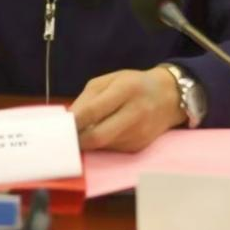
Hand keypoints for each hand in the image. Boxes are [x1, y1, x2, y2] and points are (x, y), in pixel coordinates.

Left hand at [70, 68, 185, 151]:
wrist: (169, 97)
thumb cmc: (134, 84)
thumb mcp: (110, 80)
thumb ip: (88, 98)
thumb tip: (69, 119)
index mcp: (126, 90)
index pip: (93, 111)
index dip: (73, 121)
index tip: (60, 126)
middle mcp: (135, 114)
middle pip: (97, 137)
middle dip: (77, 140)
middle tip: (65, 137)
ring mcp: (138, 134)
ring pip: (103, 146)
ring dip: (89, 142)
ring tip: (82, 133)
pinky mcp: (139, 147)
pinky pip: (112, 149)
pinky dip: (102, 144)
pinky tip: (102, 133)